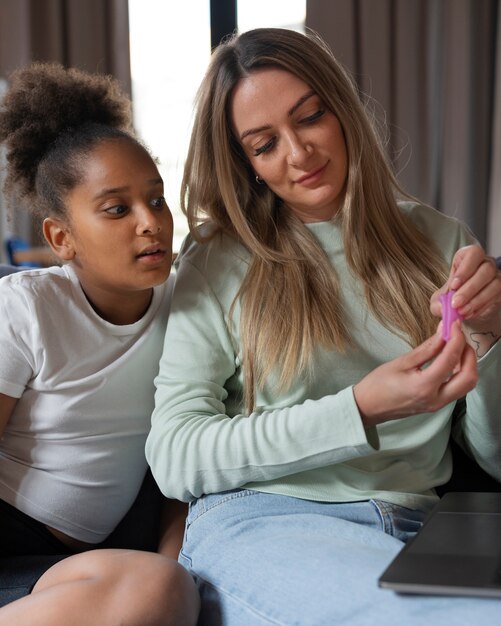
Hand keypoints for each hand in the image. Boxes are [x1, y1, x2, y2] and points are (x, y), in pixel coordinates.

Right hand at [353, 322, 476, 426]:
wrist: (367, 407)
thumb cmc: (378, 385)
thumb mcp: (401, 363)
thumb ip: (426, 349)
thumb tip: (443, 332)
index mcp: (423, 386)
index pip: (450, 359)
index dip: (457, 339)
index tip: (455, 324)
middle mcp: (436, 399)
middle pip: (469, 377)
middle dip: (469, 354)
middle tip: (459, 337)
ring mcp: (438, 404)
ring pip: (466, 384)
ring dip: (467, 364)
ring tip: (455, 347)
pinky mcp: (437, 404)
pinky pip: (457, 388)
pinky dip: (460, 372)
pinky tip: (449, 360)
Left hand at [430, 245, 500, 355]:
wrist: (464, 308)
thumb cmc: (451, 296)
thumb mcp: (440, 298)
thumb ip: (438, 302)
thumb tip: (442, 307)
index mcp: (467, 257)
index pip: (473, 253)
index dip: (464, 269)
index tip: (453, 285)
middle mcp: (485, 263)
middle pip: (486, 269)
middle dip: (469, 288)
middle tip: (455, 303)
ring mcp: (496, 277)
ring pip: (495, 284)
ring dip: (477, 300)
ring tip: (462, 311)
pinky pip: (496, 297)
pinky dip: (481, 307)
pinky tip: (470, 313)